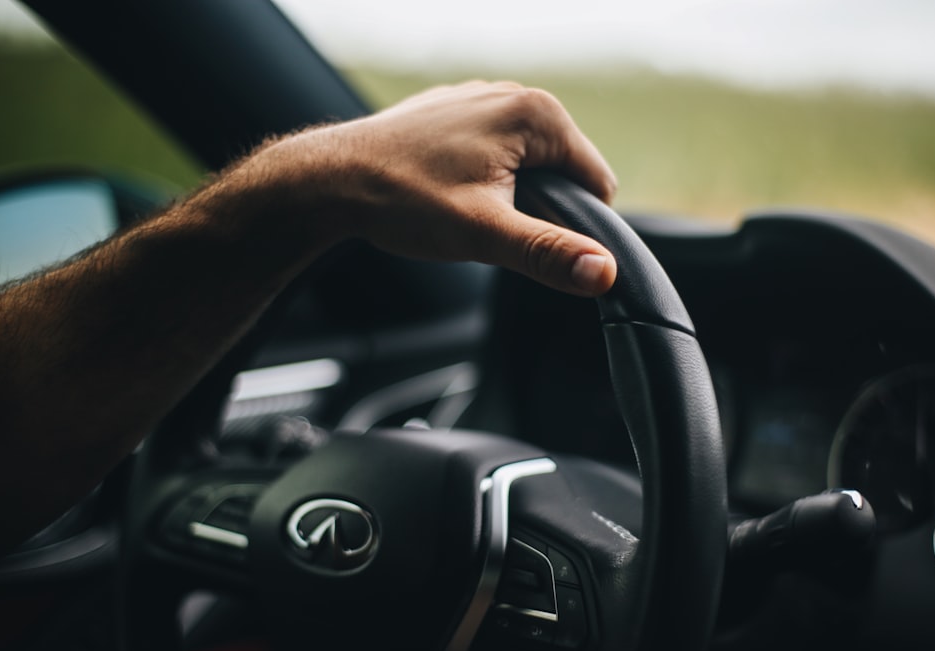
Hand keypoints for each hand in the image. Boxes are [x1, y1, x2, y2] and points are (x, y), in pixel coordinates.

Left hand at [254, 81, 618, 296]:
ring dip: (508, 197)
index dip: (575, 226)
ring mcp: (482, 98)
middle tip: (485, 226)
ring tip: (460, 209)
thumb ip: (550, 253)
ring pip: (528, 166)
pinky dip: (482, 179)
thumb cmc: (402, 199)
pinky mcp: (457, 112)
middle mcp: (514, 95)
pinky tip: (445, 192)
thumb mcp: (484, 235)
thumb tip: (604, 272)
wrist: (331, 180)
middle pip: (563, 174)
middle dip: (537, 210)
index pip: (597, 183)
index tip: (528, 242)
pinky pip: (495, 153)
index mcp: (536, 115)